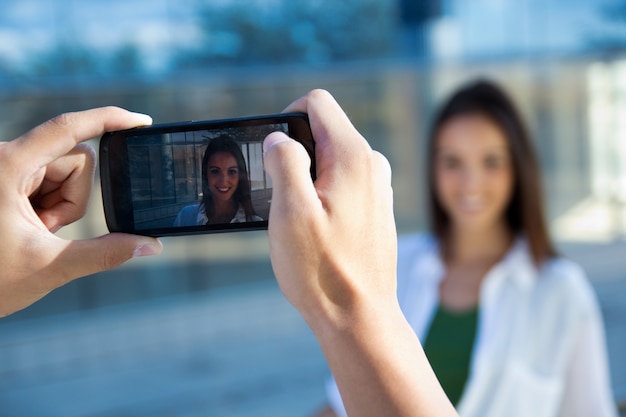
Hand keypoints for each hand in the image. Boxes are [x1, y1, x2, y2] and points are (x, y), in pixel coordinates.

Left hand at [0, 107, 162, 316]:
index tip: (141, 121)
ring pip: (67, 172)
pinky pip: (51, 182)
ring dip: (62, 206)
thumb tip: (151, 246)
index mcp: (8, 166)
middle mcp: (7, 157)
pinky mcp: (9, 178)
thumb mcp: (49, 267)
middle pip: (75, 159)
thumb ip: (106, 254)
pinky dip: (51, 207)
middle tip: (45, 230)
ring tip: (33, 232)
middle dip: (73, 199)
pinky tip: (29, 227)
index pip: (68, 127)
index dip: (109, 119)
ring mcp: (8, 167)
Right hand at [263, 90, 455, 416]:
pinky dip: (323, 193)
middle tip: (277, 192)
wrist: (360, 317)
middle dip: (294, 151)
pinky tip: (314, 228)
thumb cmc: (323, 270)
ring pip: (332, 159)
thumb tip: (279, 139)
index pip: (318, 103)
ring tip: (295, 216)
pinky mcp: (376, 209)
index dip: (286, 115)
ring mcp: (378, 188)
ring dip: (308, 176)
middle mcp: (372, 165)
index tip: (271, 150)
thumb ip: (284, 162)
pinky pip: (344, 183)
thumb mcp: (291, 210)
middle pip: (324, 131)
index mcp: (353, 156)